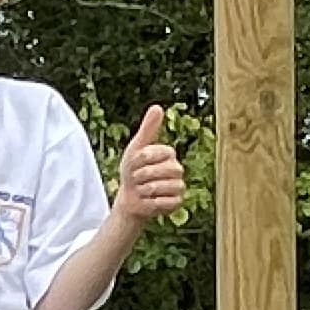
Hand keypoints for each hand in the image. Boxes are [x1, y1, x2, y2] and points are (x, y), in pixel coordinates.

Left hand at [110, 106, 188, 224]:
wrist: (130, 197)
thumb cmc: (133, 170)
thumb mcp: (136, 148)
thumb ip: (148, 129)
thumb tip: (158, 106)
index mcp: (168, 154)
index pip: (156, 152)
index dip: (139, 160)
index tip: (133, 164)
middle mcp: (177, 169)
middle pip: (161, 171)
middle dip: (141, 176)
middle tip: (137, 179)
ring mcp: (179, 186)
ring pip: (161, 187)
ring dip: (145, 190)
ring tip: (142, 190)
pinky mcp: (177, 202)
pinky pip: (164, 202)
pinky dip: (151, 203)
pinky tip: (148, 200)